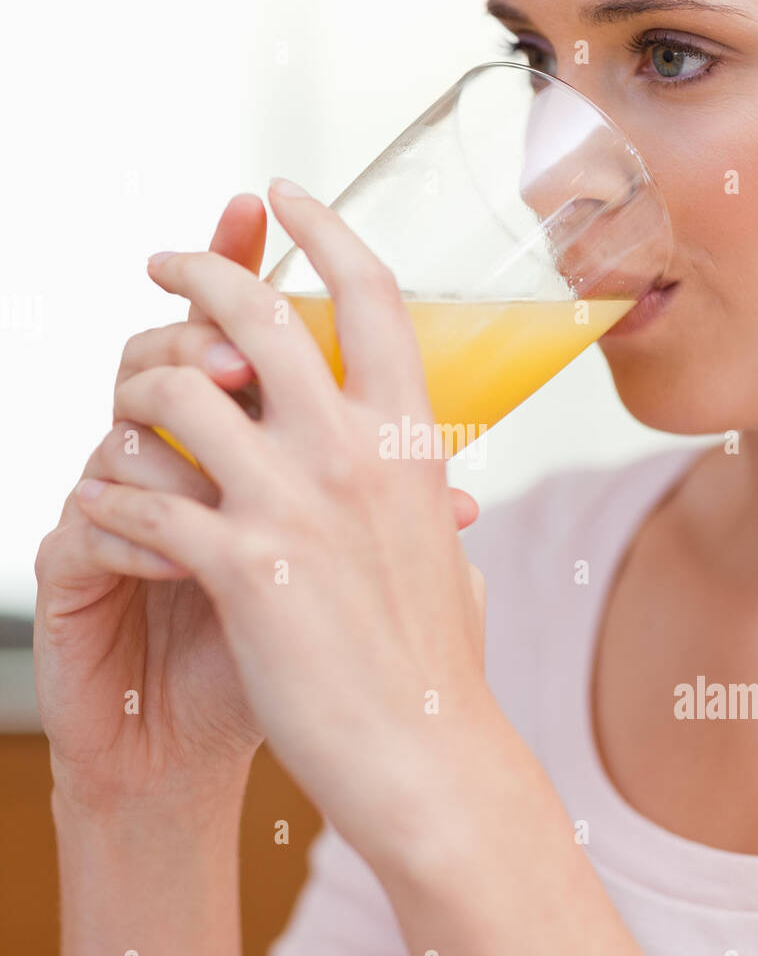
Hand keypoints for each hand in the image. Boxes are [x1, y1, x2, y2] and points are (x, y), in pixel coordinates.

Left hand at [72, 180, 491, 864]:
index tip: (280, 194)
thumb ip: (432, 506)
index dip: (322, 227)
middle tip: (161, 265)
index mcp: (412, 440)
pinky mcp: (242, 567)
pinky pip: (140, 500)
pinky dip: (112, 503)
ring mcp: (297, 504)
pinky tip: (111, 520)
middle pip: (255, 312)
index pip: (370, 294)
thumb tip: (447, 495)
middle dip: (196, 270)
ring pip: (174, 393)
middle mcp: (355, 452)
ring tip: (124, 422)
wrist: (429, 762)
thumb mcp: (445, 557)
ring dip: (134, 399)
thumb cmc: (438, 668)